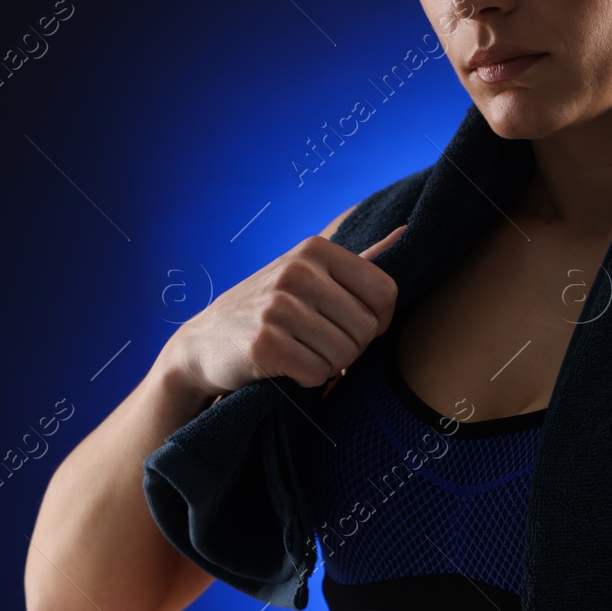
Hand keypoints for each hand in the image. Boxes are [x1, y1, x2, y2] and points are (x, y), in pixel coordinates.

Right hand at [166, 225, 406, 396]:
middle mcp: (297, 272)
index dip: (377, 321)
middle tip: (319, 343)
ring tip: (301, 352)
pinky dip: (308, 379)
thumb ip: (359, 259)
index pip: (385, 293)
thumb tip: (407, 230)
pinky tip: (287, 366)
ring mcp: (278, 307)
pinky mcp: (265, 344)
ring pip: (345, 355)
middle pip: (368, 329)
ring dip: (329, 365)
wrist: (203, 343)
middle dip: (351, 347)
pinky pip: (319, 374)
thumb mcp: (307, 272)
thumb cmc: (267, 309)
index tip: (350, 325)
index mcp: (315, 250)